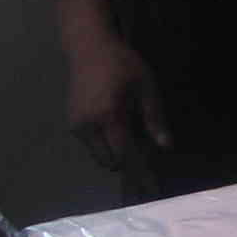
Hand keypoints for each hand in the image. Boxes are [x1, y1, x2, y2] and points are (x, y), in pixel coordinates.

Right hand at [66, 34, 171, 171]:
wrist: (88, 47)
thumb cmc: (122, 64)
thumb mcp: (145, 87)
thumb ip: (154, 118)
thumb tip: (165, 147)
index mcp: (109, 116)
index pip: (125, 154)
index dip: (140, 173)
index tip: (152, 189)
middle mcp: (88, 126)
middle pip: (109, 161)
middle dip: (127, 162)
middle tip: (145, 151)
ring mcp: (76, 125)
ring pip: (98, 155)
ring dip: (115, 153)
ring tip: (131, 133)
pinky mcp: (71, 123)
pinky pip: (91, 145)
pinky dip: (105, 144)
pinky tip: (117, 126)